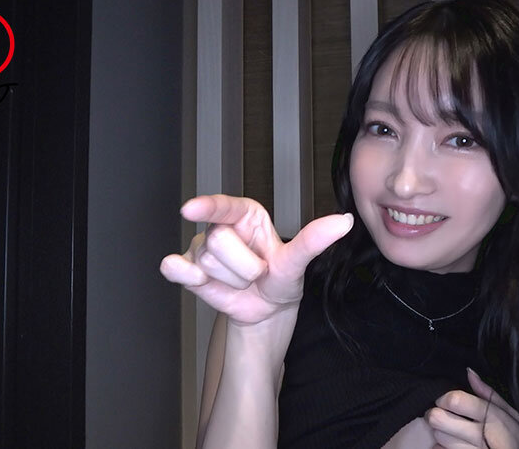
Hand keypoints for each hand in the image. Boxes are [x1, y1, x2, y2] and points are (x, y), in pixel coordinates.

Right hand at [159, 194, 353, 325]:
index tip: (191, 209)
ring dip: (231, 281)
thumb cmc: (280, 280)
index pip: (224, 206)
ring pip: (206, 262)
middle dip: (243, 266)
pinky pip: (175, 267)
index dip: (208, 206)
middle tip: (256, 273)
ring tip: (242, 281)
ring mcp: (201, 248)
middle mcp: (221, 227)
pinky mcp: (188, 269)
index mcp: (246, 216)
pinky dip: (183, 274)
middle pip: (218, 241)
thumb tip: (343, 221)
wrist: (266, 311)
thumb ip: (314, 240)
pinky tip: (200, 279)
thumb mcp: (297, 263)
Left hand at [424, 369, 518, 448]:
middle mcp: (482, 437)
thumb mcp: (511, 415)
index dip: (444, 398)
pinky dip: (442, 448)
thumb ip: (489, 394)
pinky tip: (453, 446)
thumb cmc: (513, 439)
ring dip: (440, 434)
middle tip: (440, 415)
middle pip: (440, 418)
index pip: (456, 401)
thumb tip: (469, 373)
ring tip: (450, 433)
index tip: (444, 401)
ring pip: (439, 437)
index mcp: (493, 418)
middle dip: (436, 415)